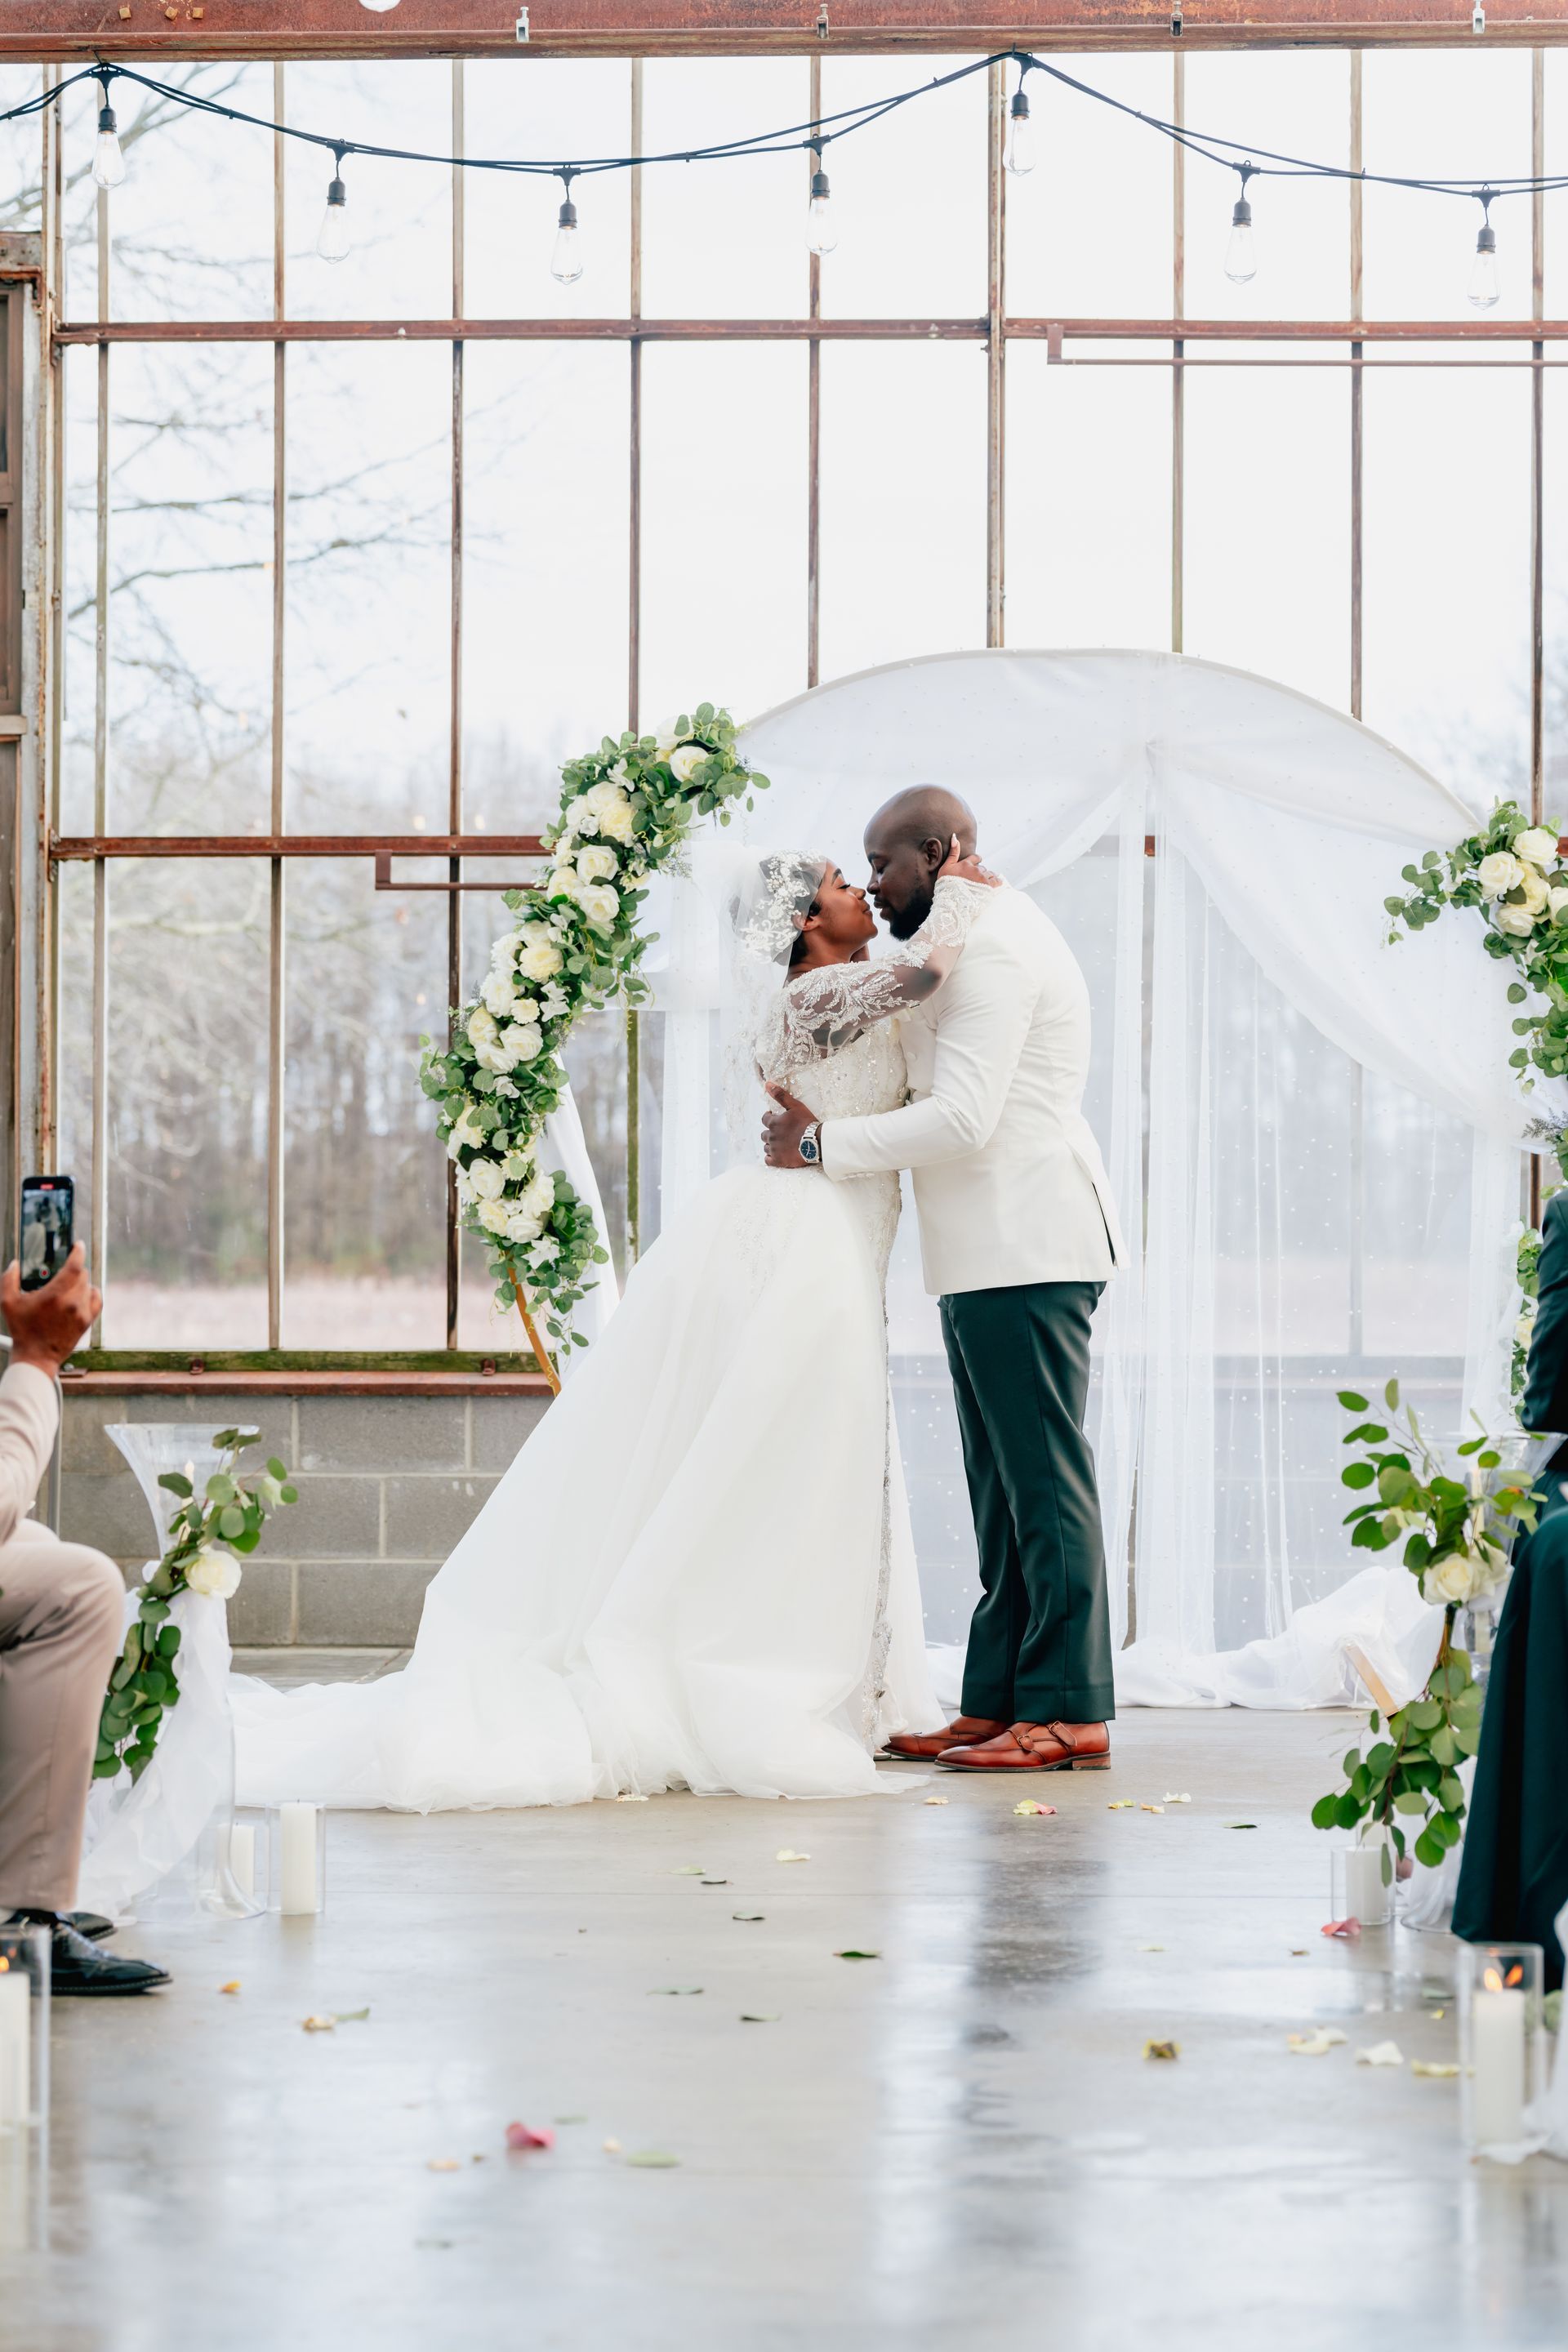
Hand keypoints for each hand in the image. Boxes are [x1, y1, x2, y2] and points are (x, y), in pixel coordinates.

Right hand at [1, 1242, 99, 1374]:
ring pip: (88, 1286)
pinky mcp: (87, 1321)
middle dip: (73, 1269)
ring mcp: (82, 1312)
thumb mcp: (8, 1303)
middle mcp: (72, 1302)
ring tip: (67, 1286)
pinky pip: (96, 1299)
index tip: (78, 1245)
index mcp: (54, 1295)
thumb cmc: (22, 1331)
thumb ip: (9, 1280)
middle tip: (63, 1271)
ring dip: (80, 1281)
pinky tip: (82, 1293)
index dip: (78, 1252)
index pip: (75, 1266)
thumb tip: (14, 1264)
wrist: (36, 1357)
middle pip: (82, 1275)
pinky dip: (91, 1292)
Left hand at [762, 1083, 818, 1168]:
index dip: (769, 1118)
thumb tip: (767, 1084)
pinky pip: (768, 1160)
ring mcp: (774, 1149)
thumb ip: (780, 1095)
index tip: (774, 1118)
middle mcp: (771, 1136)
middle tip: (780, 1133)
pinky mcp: (779, 1161)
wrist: (816, 1141)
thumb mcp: (795, 1106)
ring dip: (771, 1145)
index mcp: (774, 1123)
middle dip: (770, 1133)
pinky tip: (778, 1155)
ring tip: (781, 1144)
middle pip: (764, 1135)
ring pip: (766, 1147)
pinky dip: (771, 1158)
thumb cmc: (807, 1122)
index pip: (764, 1119)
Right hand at [936, 832, 1001, 889]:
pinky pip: (996, 881)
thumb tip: (955, 836)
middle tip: (977, 879)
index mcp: (966, 863)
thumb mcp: (946, 866)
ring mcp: (982, 878)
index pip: (976, 858)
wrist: (950, 898)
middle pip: (982, 868)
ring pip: (989, 874)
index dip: (977, 860)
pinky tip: (998, 883)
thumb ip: (953, 852)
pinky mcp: (987, 886)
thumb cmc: (945, 884)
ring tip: (985, 883)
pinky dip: (997, 882)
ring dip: (987, 877)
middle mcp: (975, 869)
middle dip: (980, 872)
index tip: (977, 863)